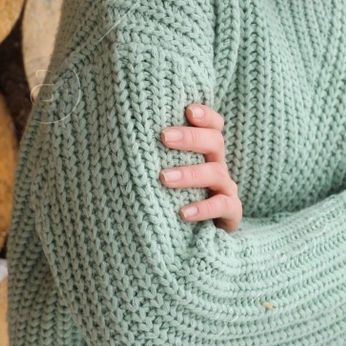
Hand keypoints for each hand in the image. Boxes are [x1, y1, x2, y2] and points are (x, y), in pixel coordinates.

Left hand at [159, 103, 240, 232]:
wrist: (193, 235)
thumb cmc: (171, 193)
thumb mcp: (166, 169)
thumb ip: (152, 153)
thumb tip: (114, 134)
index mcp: (205, 150)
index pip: (214, 125)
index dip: (206, 115)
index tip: (188, 109)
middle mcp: (217, 164)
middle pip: (214, 142)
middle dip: (190, 138)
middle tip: (164, 137)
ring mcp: (225, 188)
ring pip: (215, 172)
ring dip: (189, 173)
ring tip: (164, 178)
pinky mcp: (231, 212)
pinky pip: (223, 206)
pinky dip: (204, 208)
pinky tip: (183, 213)